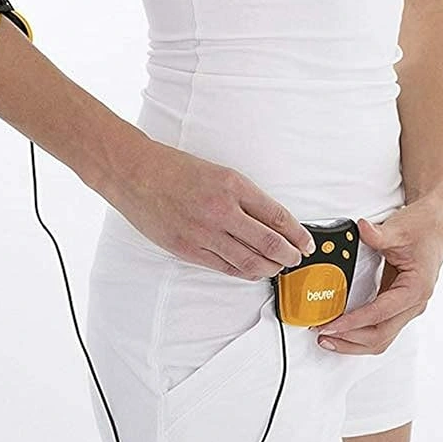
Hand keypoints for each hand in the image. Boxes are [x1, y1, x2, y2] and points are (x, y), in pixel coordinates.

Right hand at [97, 127, 315, 278]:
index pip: (277, 216)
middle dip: (289, 255)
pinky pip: (224, 267)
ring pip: (248, 261)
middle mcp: (221, 209)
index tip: (306, 241)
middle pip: (268, 243)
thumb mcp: (218, 172)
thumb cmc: (175, 169)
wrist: (136, 173)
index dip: (297, 233)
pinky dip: (243, 272)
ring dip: (269, 268)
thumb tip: (270, 221)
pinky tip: (251, 271)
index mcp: (232, 185)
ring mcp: (203, 232)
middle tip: (297, 259)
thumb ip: (243, 197)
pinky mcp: (187, 249)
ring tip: (278, 268)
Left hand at [312, 197, 442, 353]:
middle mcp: (414, 303)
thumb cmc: (423, 228)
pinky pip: (380, 327)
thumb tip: (362, 229)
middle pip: (380, 336)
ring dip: (354, 341)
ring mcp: (408, 307)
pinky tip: (343, 328)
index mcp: (415, 289)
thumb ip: (378, 234)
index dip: (353, 322)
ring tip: (328, 337)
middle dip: (349, 339)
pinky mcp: (399, 305)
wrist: (435, 223)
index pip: (380, 314)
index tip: (332, 325)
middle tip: (323, 333)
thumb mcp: (398, 229)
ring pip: (381, 337)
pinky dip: (360, 332)